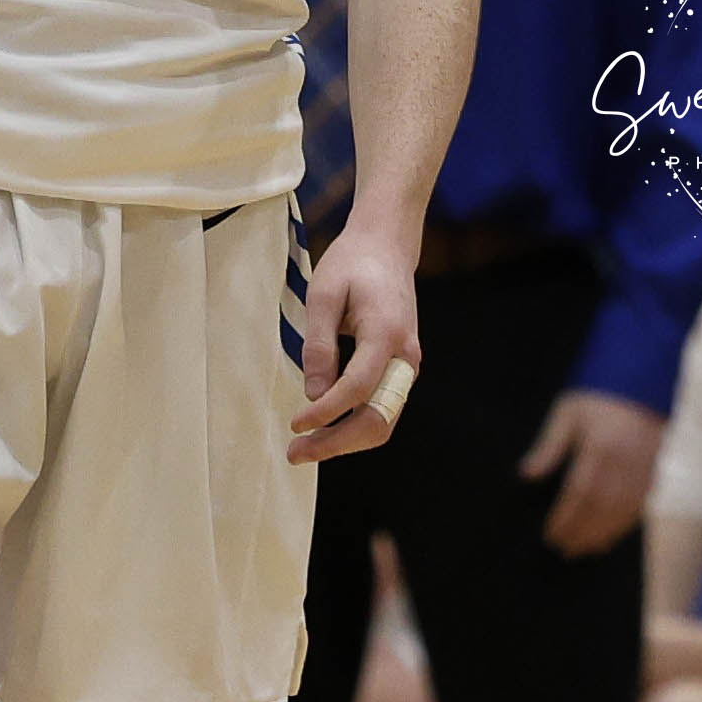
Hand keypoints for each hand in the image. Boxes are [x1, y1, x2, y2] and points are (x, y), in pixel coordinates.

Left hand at [290, 224, 419, 463]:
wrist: (387, 248)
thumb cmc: (352, 265)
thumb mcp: (323, 295)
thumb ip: (318, 346)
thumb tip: (314, 395)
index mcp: (386, 333)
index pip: (357, 388)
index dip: (325, 413)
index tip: (295, 424)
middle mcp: (404, 357)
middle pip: (377, 419)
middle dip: (336, 443)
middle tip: (294, 453)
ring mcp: (406, 366)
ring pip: (382, 422)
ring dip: (345, 441)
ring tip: (305, 447)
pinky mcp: (399, 370)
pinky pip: (381, 409)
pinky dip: (353, 426)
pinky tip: (324, 429)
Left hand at [520, 390, 662, 557]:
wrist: (643, 380)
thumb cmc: (598, 396)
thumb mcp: (568, 413)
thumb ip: (549, 446)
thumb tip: (527, 475)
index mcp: (599, 446)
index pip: (579, 492)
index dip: (565, 518)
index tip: (550, 535)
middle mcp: (624, 461)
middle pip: (601, 508)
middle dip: (581, 532)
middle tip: (564, 551)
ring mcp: (644, 469)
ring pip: (622, 512)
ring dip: (602, 535)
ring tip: (584, 551)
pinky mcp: (656, 472)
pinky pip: (640, 507)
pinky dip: (623, 526)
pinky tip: (609, 538)